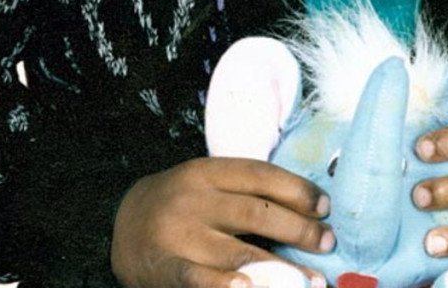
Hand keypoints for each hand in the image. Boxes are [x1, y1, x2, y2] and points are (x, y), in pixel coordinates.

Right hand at [111, 156, 333, 287]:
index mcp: (206, 172)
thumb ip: (245, 193)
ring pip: (238, 253)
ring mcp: (179, 236)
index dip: (296, 190)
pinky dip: (227, 286)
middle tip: (328, 243)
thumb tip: (307, 211)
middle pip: (255, 213)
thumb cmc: (180, 205)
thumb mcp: (206, 184)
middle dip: (298, 229)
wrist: (120, 225)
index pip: (260, 176)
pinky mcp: (166, 269)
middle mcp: (193, 200)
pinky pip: (200, 280)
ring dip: (281, 271)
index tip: (325, 206)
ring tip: (312, 282)